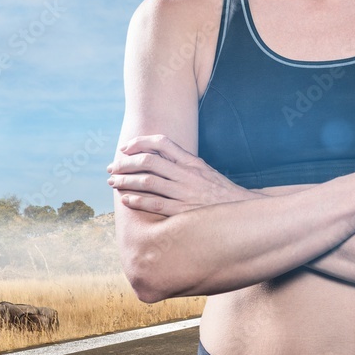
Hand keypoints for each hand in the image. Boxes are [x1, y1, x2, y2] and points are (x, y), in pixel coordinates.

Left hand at [108, 134, 259, 215]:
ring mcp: (185, 193)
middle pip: (149, 161)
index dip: (140, 142)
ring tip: (114, 183)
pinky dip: (138, 201)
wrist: (242, 212)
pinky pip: (156, 205)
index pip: (162, 143)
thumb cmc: (220, 191)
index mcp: (191, 162)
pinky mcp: (184, 212)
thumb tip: (159, 155)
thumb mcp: (204, 170)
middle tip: (113, 168)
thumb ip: (183, 162)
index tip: (125, 148)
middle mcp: (187, 174)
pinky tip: (126, 200)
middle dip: (126, 163)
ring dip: (127, 182)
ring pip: (148, 182)